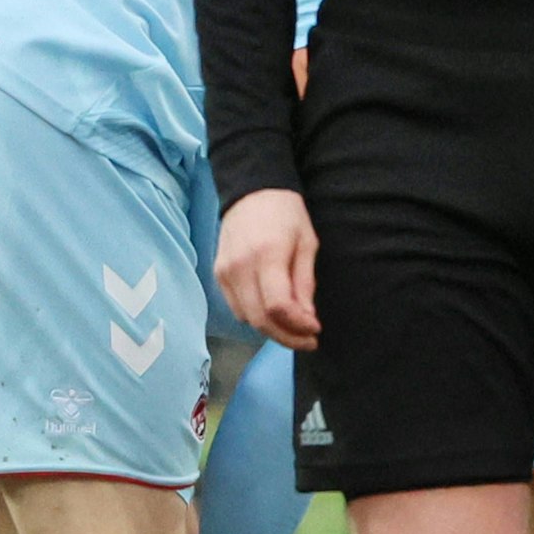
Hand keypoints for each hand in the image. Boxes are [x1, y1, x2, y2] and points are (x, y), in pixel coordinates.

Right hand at [215, 188, 319, 349]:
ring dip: (272, 331)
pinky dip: (256, 318)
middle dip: (287, 337)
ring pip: (247, 318)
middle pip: (260, 319)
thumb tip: (307, 319)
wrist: (252, 192)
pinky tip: (274, 314)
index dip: (297, 326)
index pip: (278, 306)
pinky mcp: (218, 274)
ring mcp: (224, 271)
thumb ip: (305, 283)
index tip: (315, 330)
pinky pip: (236, 308)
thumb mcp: (307, 244)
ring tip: (294, 329)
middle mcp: (240, 266)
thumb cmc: (286, 216)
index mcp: (266, 255)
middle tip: (308, 341)